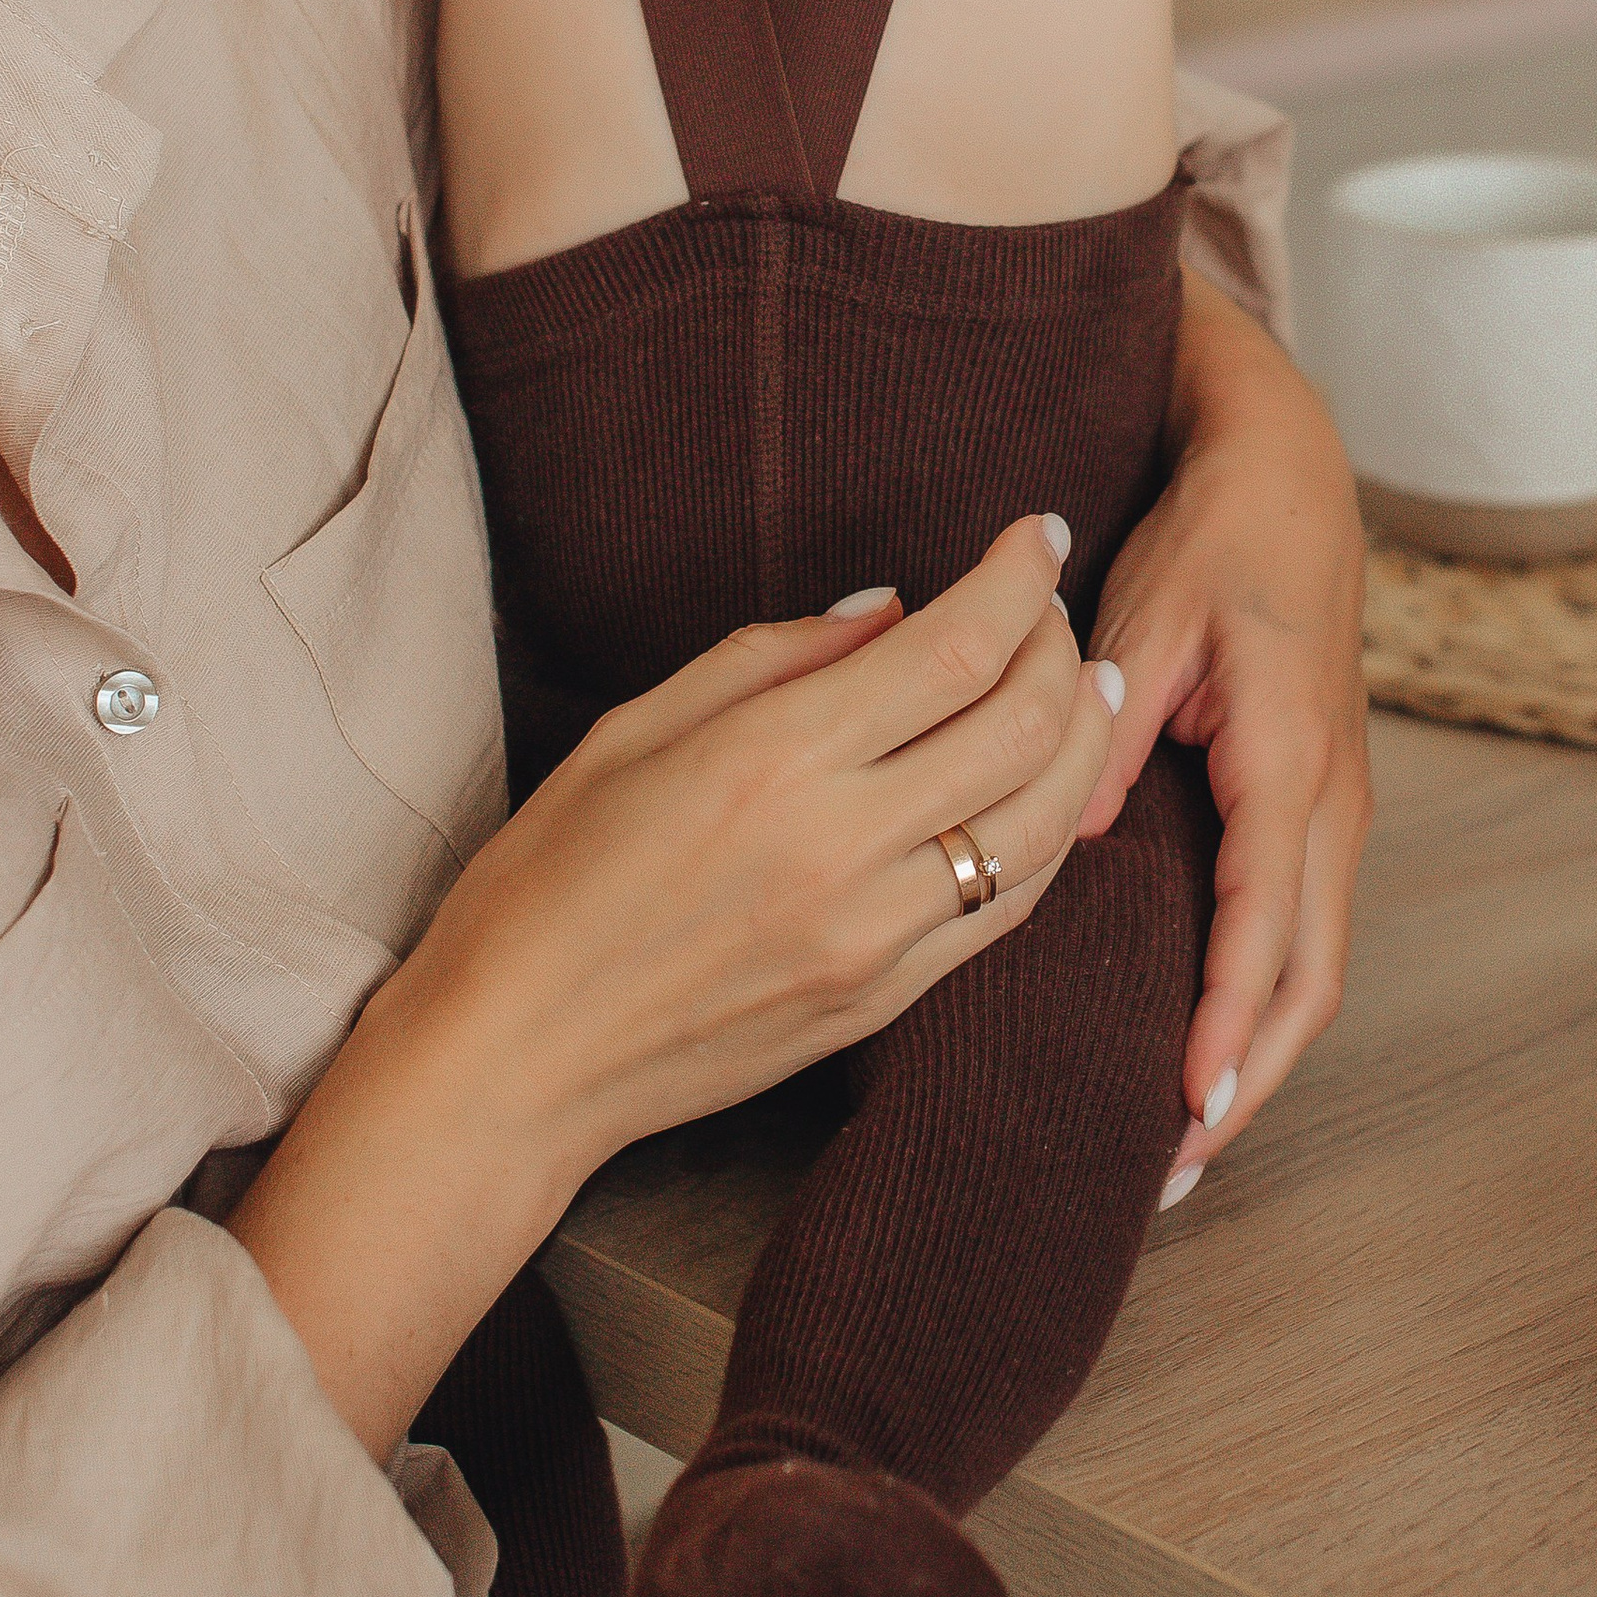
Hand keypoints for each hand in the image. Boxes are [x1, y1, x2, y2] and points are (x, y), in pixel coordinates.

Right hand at [232, 515, 1119, 1457]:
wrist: (515, 1061)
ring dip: (1082, 742)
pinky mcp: (883, 1000)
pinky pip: (1007, 909)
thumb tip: (892, 610)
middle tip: (1052, 607)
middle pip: (1025, 725)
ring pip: (1044, 824)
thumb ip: (772, 658)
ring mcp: (874, 935)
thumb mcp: (633, 731)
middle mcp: (843, 847)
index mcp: (773, 760)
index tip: (1035, 536)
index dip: (1018, 578)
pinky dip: (1046, 836)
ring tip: (1080, 688)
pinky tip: (1042, 793)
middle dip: (1060, 645)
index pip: (956, 647)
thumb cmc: (546, 883)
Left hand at [1084, 279, 1369, 1202]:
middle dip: (1250, 1080)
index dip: (1227, 1022)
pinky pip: (1300, 930)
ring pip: (1314, 966)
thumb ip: (1115, 724)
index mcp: (1288, 760)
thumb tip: (1076, 830)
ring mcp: (1334, 808)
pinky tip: (1209, 1046)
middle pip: (1309, 979)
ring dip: (1261, 1056)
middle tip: (1174, 1167)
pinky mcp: (1316, 806)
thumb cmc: (1218, 537)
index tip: (1187, 1103)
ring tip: (1188, 1140)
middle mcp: (1329, 801)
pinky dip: (1264, 1004)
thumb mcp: (1153, 612)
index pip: (1265, 924)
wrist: (1291, 476)